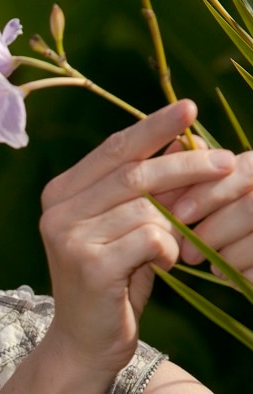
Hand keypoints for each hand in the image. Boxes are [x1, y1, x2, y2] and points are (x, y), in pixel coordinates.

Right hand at [37, 100, 234, 382]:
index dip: (153, 127)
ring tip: (177, 244)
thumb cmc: (111, 279)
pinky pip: (150, 239)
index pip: (112, 149)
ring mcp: (68, 236)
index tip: (189, 109)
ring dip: (178, 224)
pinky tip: (162, 264)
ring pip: (146, 209)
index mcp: (61, 192)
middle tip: (227, 162)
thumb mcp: (124, 226)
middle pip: (133, 173)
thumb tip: (178, 139)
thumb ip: (141, 187)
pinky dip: (169, 249)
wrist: (83, 339)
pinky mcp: (88, 264)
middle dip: (186, 165)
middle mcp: (57, 209)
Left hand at [168, 147, 252, 280]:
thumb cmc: (240, 213)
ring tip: (213, 267)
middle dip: (213, 231)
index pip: (246, 169)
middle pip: (252, 206)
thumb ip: (206, 169)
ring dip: (229, 256)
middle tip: (187, 253)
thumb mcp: (230, 186)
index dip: (210, 192)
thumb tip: (178, 145)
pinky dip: (247, 275)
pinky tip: (235, 278)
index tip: (179, 214)